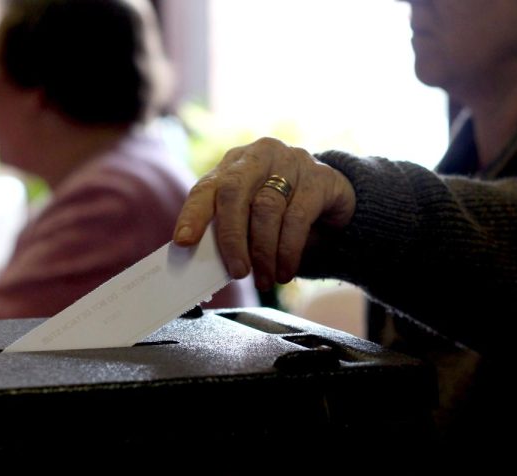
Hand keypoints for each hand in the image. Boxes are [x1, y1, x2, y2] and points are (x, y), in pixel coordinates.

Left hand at [174, 137, 355, 290]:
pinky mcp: (319, 177)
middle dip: (232, 238)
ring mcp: (291, 161)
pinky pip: (298, 216)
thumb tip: (207, 264)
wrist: (332, 198)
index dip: (193, 215)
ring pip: (267, 208)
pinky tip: (286, 270)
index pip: (205, 188)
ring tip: (265, 279)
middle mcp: (259, 156)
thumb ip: (230, 231)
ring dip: (264, 252)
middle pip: (234, 193)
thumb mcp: (253, 216)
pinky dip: (289, 250)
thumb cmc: (283, 210)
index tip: (184, 241)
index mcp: (233, 165)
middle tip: (237, 272)